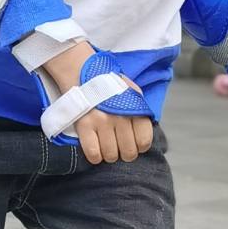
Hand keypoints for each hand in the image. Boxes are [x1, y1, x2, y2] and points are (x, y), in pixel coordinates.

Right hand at [46, 39, 152, 163]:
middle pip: (128, 152)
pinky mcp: (84, 126)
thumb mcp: (132, 93)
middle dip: (125, 153)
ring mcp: (101, 122)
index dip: (139, 147)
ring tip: (106, 146)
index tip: (134, 144)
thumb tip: (143, 138)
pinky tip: (95, 148)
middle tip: (119, 147)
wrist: (83, 71)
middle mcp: (120, 117)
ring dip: (109, 155)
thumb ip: (141, 113)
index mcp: (134, 109)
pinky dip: (95, 156)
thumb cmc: (109, 85)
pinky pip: (93, 154)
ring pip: (110, 155)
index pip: (144, 141)